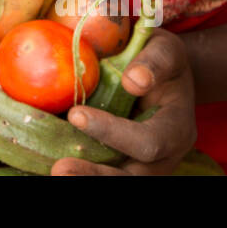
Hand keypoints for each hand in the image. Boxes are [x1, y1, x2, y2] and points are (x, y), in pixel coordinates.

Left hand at [51, 29, 197, 174]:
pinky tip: (50, 163)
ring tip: (56, 171)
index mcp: (176, 129)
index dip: (113, 132)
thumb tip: (133, 81)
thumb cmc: (161, 60)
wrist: (161, 75)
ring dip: (85, 176)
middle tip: (60, 170)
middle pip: (132, 176)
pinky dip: (79, 168)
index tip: (76, 115)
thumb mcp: (166, 50)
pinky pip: (101, 169)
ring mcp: (141, 165)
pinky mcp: (119, 164)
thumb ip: (156, 61)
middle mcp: (162, 156)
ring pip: (116, 177)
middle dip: (96, 175)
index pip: (149, 141)